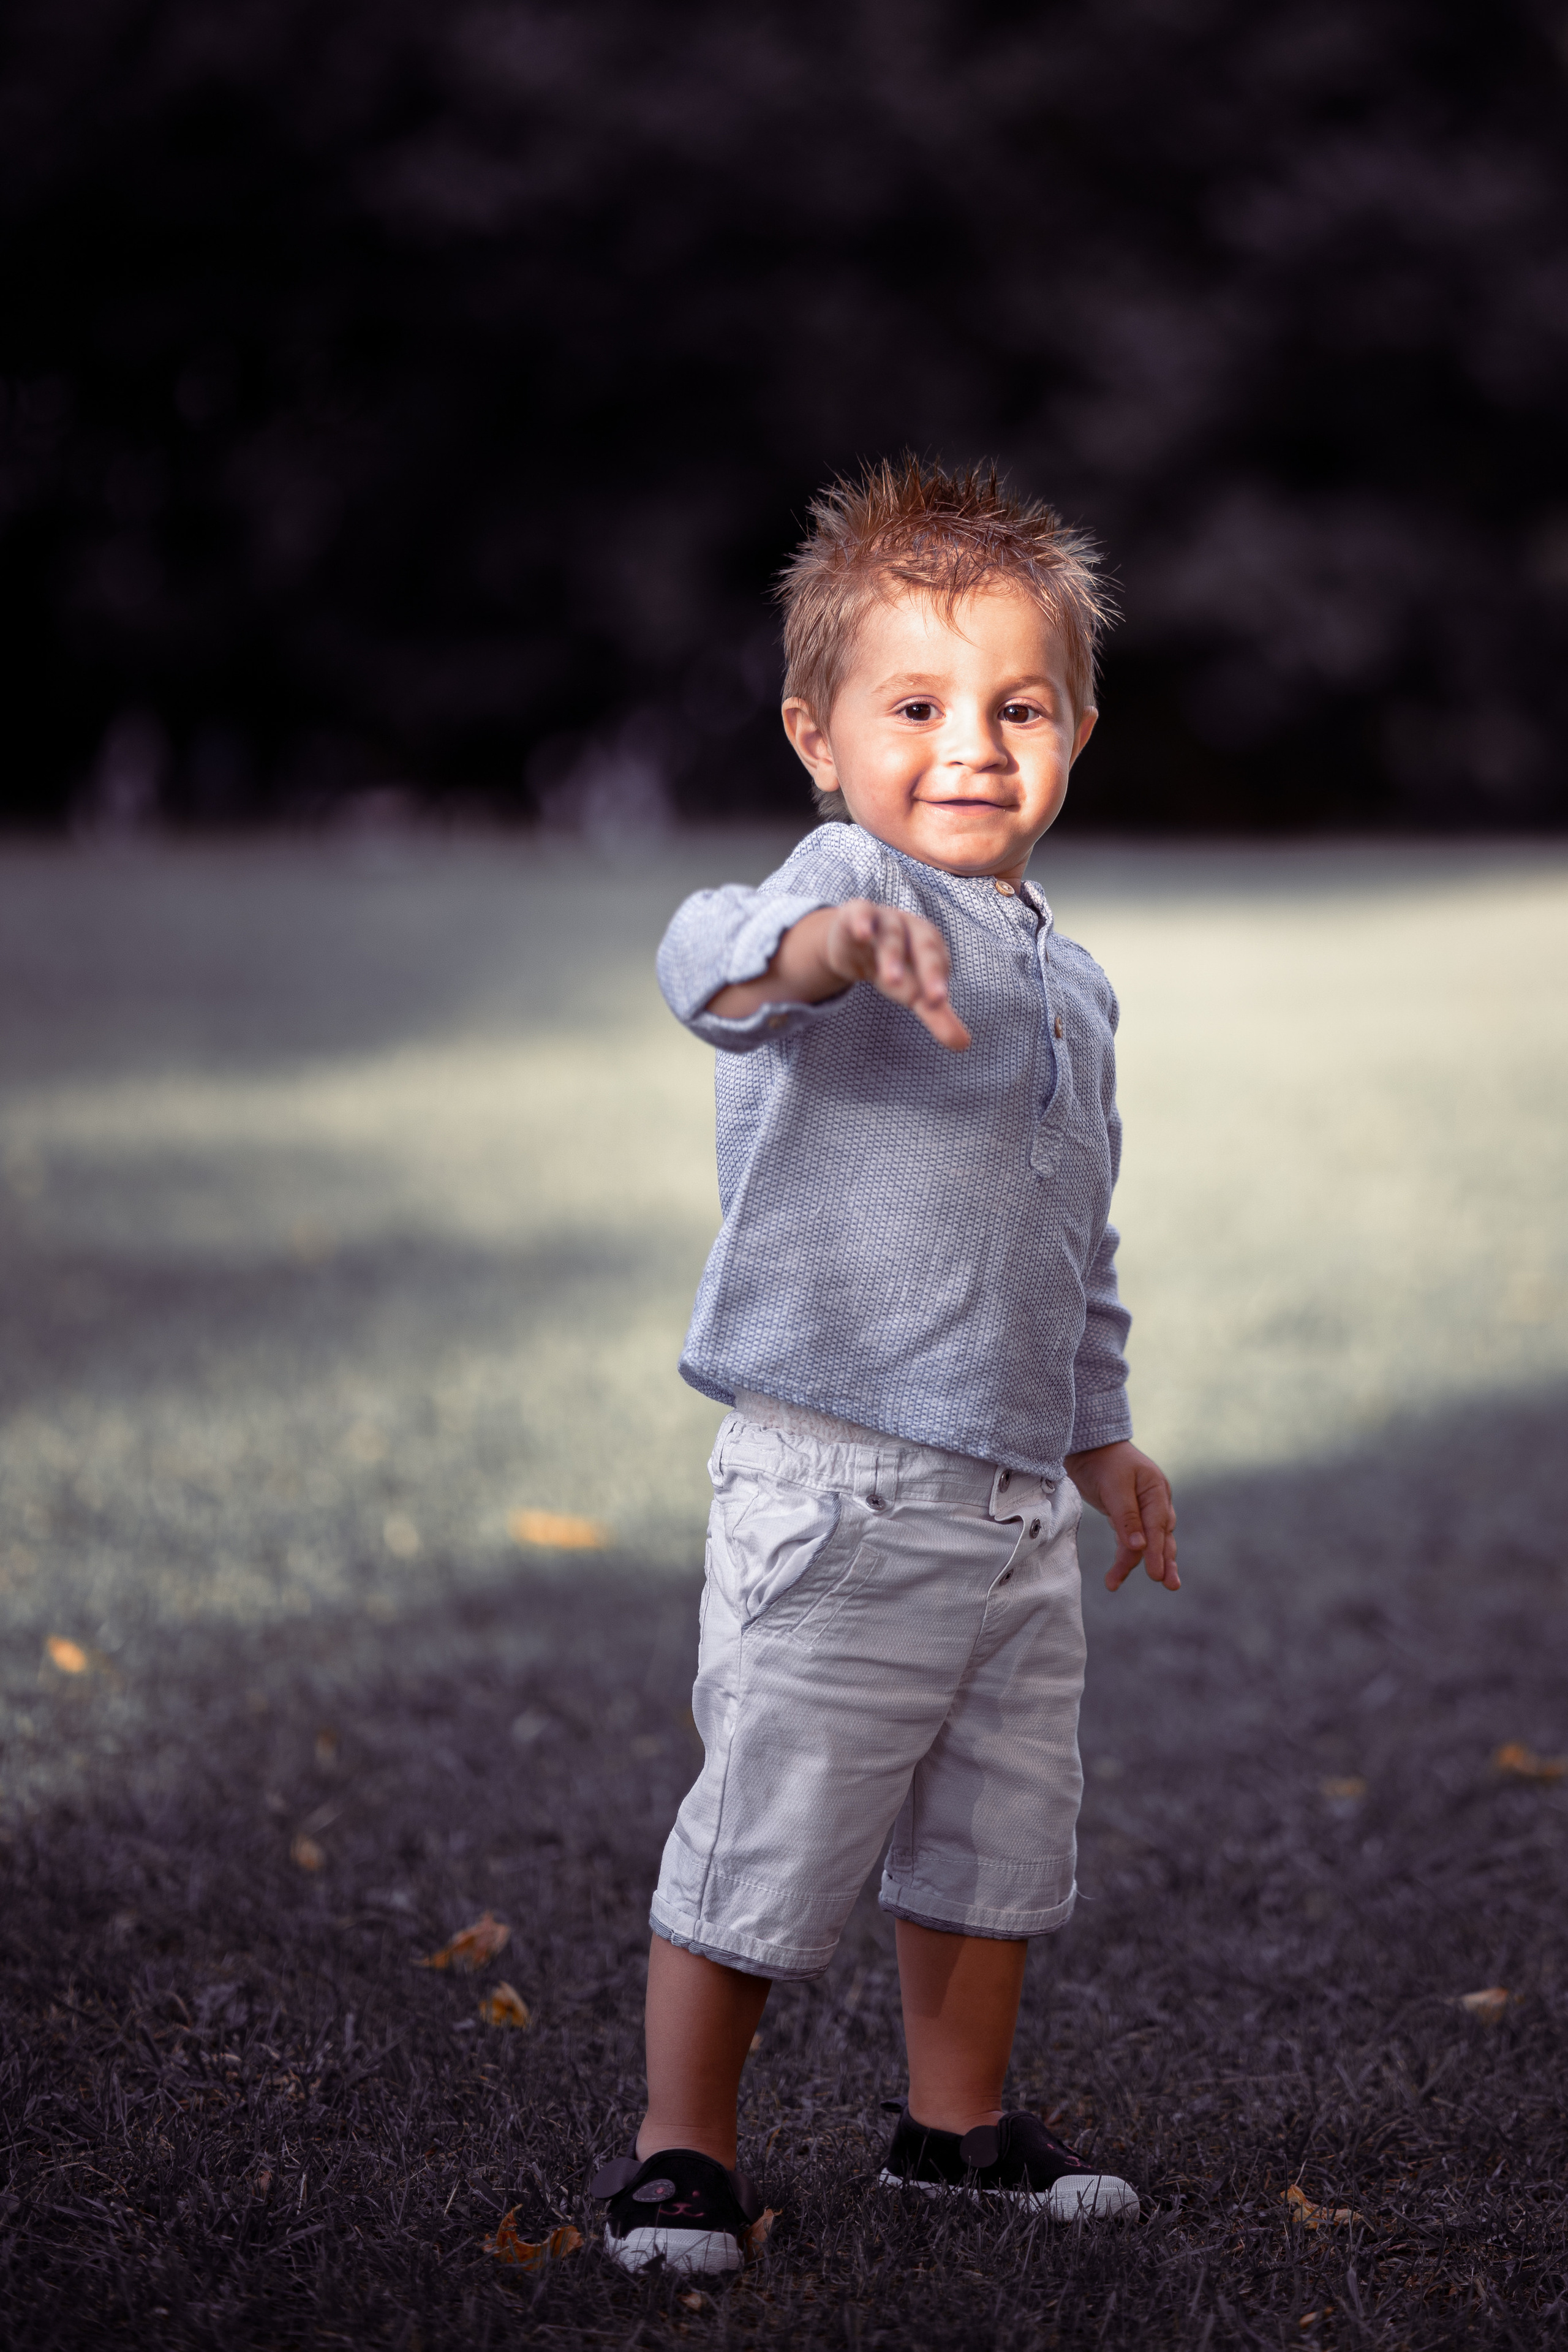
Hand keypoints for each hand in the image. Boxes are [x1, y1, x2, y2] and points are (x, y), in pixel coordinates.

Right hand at [819, 899, 970, 1050]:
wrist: (856, 936)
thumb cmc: (894, 964)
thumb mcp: (912, 990)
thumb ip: (936, 1016)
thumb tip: (963, 1045)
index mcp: (931, 944)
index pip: (939, 964)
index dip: (938, 982)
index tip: (939, 1003)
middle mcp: (912, 928)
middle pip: (925, 947)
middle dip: (930, 971)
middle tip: (935, 1000)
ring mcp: (885, 919)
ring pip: (892, 936)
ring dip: (892, 957)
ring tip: (892, 980)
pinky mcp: (857, 913)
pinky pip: (861, 913)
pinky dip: (862, 922)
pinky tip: (862, 934)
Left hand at [1063, 1440, 1178, 1592]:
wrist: (1089, 1444)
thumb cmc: (1104, 1461)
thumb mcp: (1115, 1485)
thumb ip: (1127, 1516)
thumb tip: (1139, 1547)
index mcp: (1156, 1490)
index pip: (1158, 1527)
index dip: (1156, 1552)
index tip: (1155, 1575)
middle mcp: (1155, 1501)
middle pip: (1161, 1537)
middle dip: (1163, 1563)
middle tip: (1170, 1585)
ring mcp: (1143, 1509)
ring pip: (1147, 1542)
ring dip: (1139, 1563)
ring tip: (1116, 1583)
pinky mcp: (1128, 1515)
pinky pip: (1131, 1540)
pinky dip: (1126, 1555)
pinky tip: (1117, 1572)